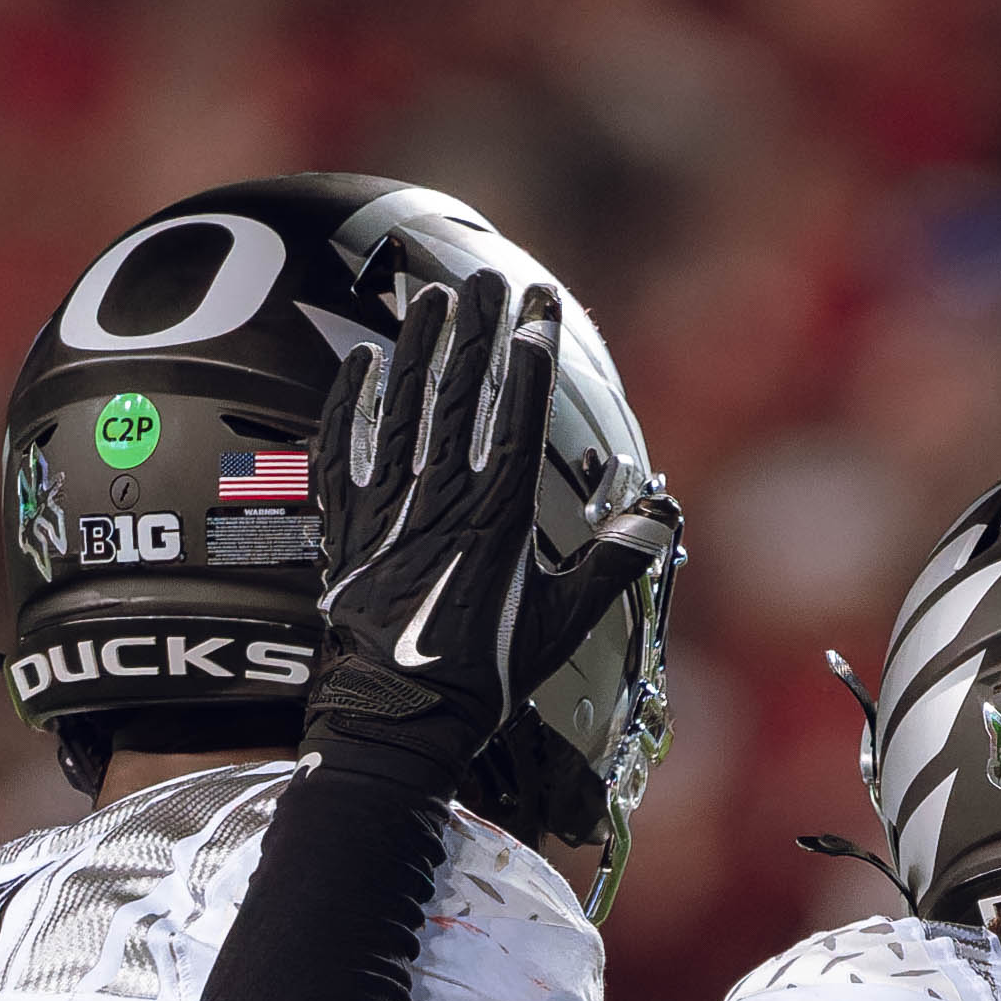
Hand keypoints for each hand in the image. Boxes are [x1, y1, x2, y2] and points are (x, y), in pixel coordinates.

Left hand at [309, 277, 681, 787]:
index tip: (541, 309)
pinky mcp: (345, 529)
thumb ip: (610, 564)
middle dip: (478, 331)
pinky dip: (350, 406)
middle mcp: (442, 501)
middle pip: (460, 397)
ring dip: (417, 348)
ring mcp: (388, 510)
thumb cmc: (485, 677)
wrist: (397, 723)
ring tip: (430, 296)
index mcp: (499, 518)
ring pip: (403, 411)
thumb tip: (658, 514)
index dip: (530, 359)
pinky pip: (342, 452)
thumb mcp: (563, 625)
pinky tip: (358, 362)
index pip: (518, 418)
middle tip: (490, 276)